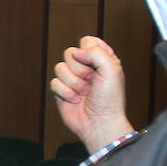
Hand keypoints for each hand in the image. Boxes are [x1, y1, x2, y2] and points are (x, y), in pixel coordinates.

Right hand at [50, 36, 133, 150]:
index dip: (88, 50)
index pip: (87, 41)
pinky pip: (54, 83)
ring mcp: (73, 79)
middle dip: (79, 69)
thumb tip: (76, 52)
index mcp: (101, 60)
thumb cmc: (110, 100)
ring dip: (73, 82)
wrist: (99, 123)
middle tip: (91, 80)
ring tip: (84, 93)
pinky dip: (65, 93)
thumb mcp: (112, 70)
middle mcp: (86, 68)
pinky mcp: (61, 91)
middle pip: (70, 52)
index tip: (95, 63)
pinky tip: (75, 100)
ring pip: (59, 67)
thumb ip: (96, 52)